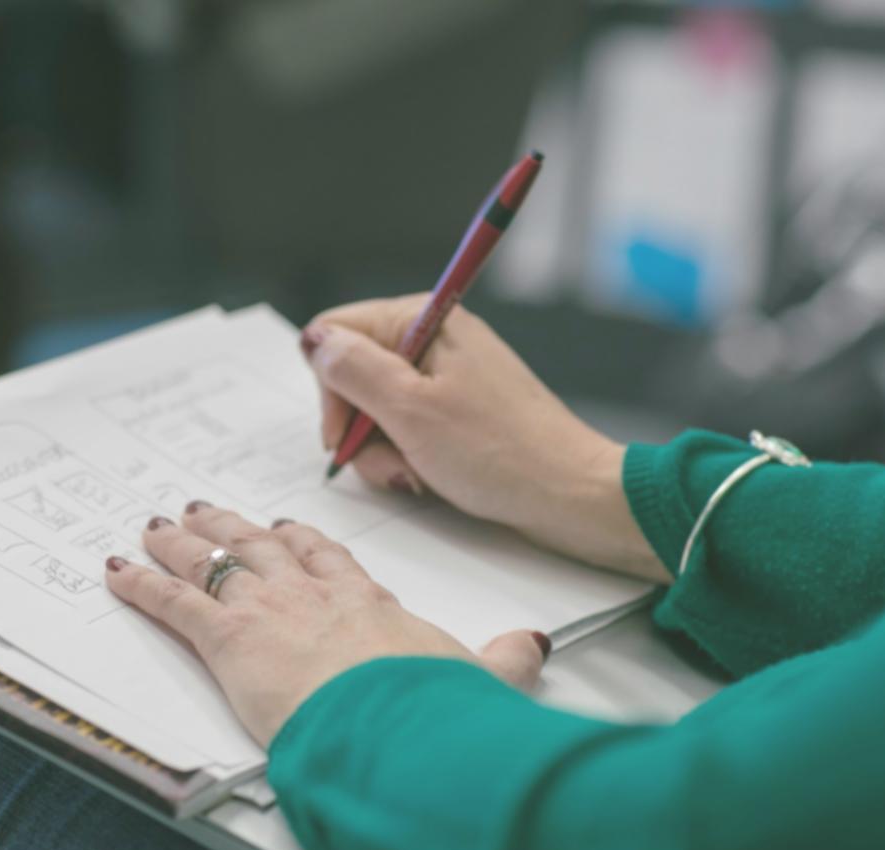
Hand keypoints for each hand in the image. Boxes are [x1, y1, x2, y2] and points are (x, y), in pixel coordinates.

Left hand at [104, 502, 550, 746]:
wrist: (391, 719)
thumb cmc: (428, 703)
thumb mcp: (476, 676)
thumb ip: (503, 659)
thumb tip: (532, 646)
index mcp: (364, 601)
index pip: (327, 558)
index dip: (302, 540)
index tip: (287, 528)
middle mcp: (311, 594)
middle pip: (262, 546)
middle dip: (230, 526)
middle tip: (203, 508)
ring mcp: (267, 609)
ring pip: (214, 561)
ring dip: (181, 542)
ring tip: (158, 524)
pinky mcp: (228, 638)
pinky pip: (174, 603)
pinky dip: (141, 585)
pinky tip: (118, 571)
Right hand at [304, 295, 668, 582]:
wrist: (569, 495)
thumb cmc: (498, 452)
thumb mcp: (410, 410)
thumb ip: (352, 370)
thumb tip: (314, 340)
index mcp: (423, 320)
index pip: (337, 333)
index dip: (330, 388)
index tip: (345, 436)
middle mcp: (434, 339)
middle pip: (354, 376)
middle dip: (360, 428)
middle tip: (390, 463)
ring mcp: (449, 378)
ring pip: (378, 410)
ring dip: (384, 452)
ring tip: (416, 475)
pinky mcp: (460, 413)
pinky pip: (409, 430)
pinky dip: (409, 458)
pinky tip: (429, 478)